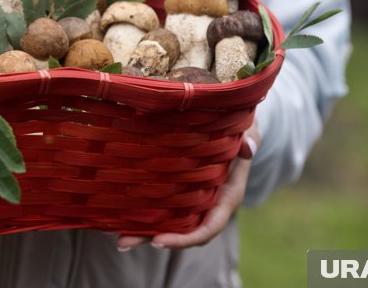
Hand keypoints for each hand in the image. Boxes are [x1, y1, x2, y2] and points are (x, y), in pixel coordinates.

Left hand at [116, 122, 259, 250]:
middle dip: (156, 240)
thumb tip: (249, 149)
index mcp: (227, 196)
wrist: (232, 126)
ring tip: (118, 239)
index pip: (208, 227)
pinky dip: (144, 214)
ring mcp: (193, 200)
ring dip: (143, 232)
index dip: (185, 239)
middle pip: (183, 233)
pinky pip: (163, 207)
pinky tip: (118, 215)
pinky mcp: (179, 191)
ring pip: (169, 223)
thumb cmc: (240, 128)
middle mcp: (209, 205)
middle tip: (124, 242)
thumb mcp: (248, 130)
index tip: (159, 240)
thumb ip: (249, 138)